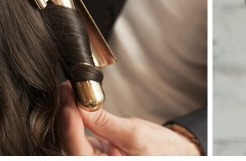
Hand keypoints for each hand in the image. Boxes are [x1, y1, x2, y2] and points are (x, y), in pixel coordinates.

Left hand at [60, 85, 200, 155]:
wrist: (179, 154)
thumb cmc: (162, 151)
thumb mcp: (134, 133)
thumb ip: (104, 123)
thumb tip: (82, 107)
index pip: (76, 149)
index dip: (68, 123)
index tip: (67, 98)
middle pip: (71, 144)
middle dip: (66, 116)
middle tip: (66, 90)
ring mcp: (99, 160)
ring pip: (75, 140)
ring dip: (71, 117)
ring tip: (70, 93)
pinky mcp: (102, 153)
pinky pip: (84, 137)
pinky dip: (80, 120)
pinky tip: (79, 104)